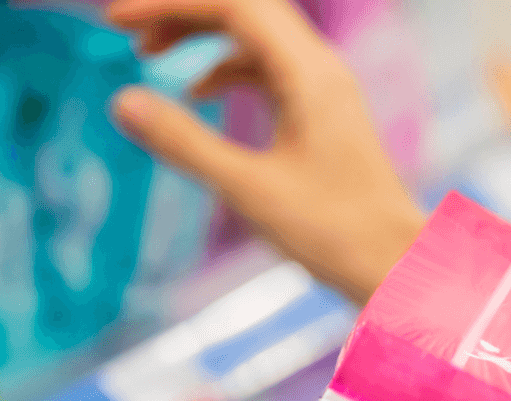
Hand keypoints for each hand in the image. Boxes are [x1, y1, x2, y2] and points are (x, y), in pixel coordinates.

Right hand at [104, 0, 424, 304]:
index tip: (116, 20)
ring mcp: (324, 89)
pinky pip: (268, 67)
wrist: (394, 264)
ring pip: (255, 35)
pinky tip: (197, 92)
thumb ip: (184, 142)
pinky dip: (227, 67)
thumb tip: (123, 101)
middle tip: (127, 31)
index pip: (234, 4)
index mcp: (308, 75)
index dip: (172, 4)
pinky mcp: (322, 113)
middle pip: (245, 8)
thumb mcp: (247, 189)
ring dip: (202, 36)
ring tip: (149, 55)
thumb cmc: (333, 233)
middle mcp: (321, 69)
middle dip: (184, 12)